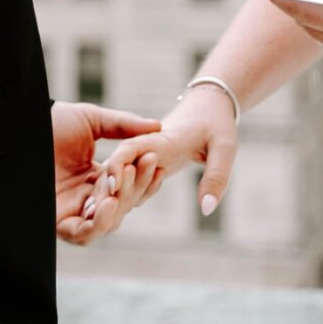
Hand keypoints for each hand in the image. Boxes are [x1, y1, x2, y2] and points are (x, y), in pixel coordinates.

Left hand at [53, 99, 162, 245]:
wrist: (24, 125)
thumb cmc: (51, 121)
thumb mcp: (92, 120)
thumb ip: (123, 125)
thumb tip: (156, 127)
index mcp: (95, 177)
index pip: (128, 188)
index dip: (145, 180)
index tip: (157, 163)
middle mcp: (85, 197)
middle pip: (121, 208)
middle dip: (136, 190)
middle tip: (145, 165)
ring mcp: (71, 210)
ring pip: (106, 224)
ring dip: (119, 208)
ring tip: (121, 187)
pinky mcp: (56, 220)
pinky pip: (82, 234)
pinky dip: (98, 224)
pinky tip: (106, 204)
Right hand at [89, 80, 238, 221]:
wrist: (210, 104)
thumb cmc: (217, 122)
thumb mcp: (225, 147)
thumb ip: (216, 177)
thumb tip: (206, 209)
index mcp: (162, 139)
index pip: (130, 149)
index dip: (116, 167)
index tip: (111, 188)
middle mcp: (148, 147)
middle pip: (119, 166)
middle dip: (107, 188)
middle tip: (98, 214)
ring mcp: (147, 156)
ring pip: (122, 175)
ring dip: (114, 194)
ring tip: (101, 219)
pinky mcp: (150, 164)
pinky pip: (133, 181)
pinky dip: (125, 195)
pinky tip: (118, 212)